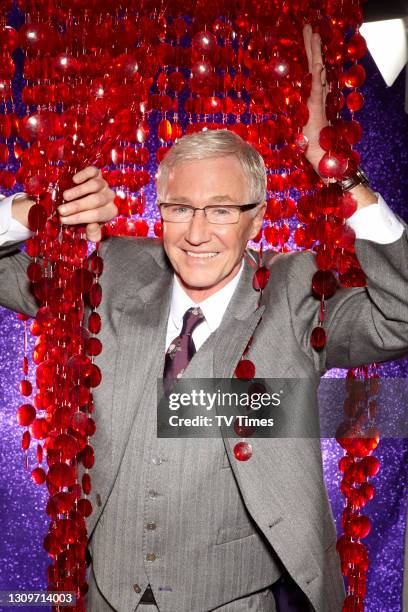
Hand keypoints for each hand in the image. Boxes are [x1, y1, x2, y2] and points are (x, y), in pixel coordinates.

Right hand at [58, 166, 116, 242]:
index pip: (96, 215)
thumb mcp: (91, 231)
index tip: (63, 219)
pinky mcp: (97, 173)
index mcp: (110, 212)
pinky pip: (93, 172)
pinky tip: (74, 180)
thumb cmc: (87, 218)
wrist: (86, 202)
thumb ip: (93, 234)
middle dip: (77, 206)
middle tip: (61, 210)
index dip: (79, 218)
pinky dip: (84, 174)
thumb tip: (92, 225)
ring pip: (94, 185)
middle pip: (95, 200)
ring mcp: (104, 184)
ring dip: (79, 191)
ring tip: (65, 196)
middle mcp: (110, 197)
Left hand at [302, 24, 327, 171]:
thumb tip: (277, 117)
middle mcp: (317, 97)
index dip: (309, 56)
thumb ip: (291, 119)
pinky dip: (318, 74)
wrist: (320, 157)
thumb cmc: (308, 146)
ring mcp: (318, 100)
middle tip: (309, 29)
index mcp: (312, 99)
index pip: (311, 73)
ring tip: (314, 35)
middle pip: (315, 66)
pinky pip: (317, 87)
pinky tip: (318, 62)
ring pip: (318, 71)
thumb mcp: (296, 128)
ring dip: (316, 53)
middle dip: (311, 47)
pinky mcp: (317, 107)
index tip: (307, 41)